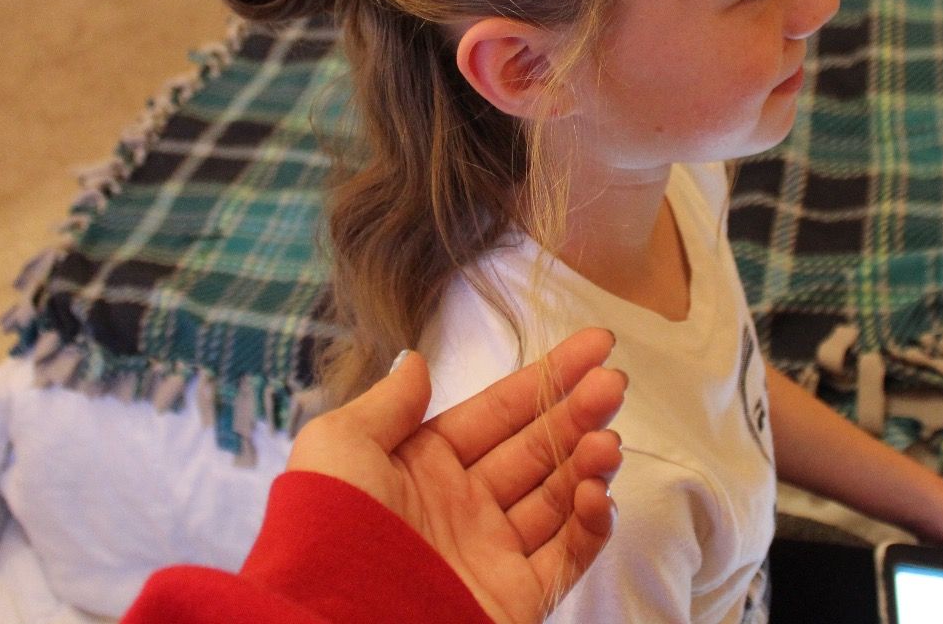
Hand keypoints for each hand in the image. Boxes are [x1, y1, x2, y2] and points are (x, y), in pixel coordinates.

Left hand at [286, 328, 628, 623]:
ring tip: (608, 441)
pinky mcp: (516, 597)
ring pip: (558, 497)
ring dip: (588, 463)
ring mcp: (492, 552)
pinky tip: (598, 492)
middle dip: (578, 412)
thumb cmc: (329, 527)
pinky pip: (567, 556)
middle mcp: (461, 505)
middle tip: (614, 384)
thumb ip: (388, 403)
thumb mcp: (339, 446)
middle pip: (536, 448)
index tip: (596, 344)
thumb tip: (417, 360)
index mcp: (422, 465)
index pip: (499, 410)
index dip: (546, 377)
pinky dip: (591, 524)